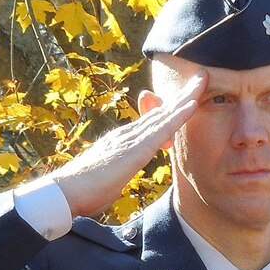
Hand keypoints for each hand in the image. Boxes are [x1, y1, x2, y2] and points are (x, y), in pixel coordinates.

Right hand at [38, 70, 207, 219]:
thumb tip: (118, 174)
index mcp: (122, 142)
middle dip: (181, 96)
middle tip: (200, 78)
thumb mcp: (108, 178)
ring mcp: (131, 138)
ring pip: (165, 114)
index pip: (150, 123)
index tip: (185, 99)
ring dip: (185, 97)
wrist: (66, 192)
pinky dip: (179, 115)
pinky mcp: (136, 148)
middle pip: (160, 112)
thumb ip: (117, 172)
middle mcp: (127, 134)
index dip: (169, 110)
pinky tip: (193, 104)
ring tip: (202, 80)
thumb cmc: (84, 191)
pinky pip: (163, 128)